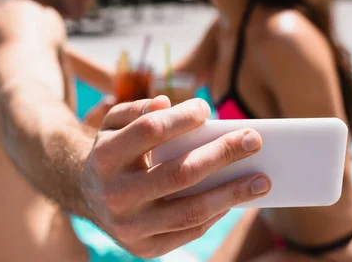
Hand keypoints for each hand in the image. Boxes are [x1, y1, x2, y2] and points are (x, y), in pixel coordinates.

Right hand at [80, 96, 270, 258]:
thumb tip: (167, 104)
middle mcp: (115, 194)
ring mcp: (130, 226)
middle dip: (222, 154)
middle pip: (179, 172)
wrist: (88, 196)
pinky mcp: (144, 248)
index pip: (151, 131)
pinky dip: (216, 213)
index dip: (183, 118)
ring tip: (262, 181)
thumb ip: (136, 109)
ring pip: (190, 209)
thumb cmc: (112, 152)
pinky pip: (189, 230)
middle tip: (254, 140)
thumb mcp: (113, 124)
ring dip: (233, 194)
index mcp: (105, 156)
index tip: (208, 108)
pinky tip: (236, 198)